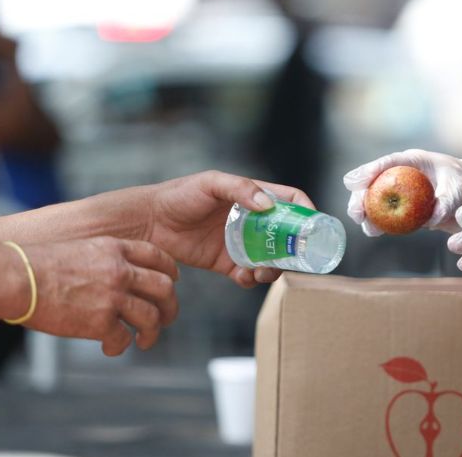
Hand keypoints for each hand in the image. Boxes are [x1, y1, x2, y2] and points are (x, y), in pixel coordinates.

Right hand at [21, 237, 178, 355]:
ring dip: (151, 332)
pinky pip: (123, 338)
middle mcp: (121, 271)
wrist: (17, 278)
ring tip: (145, 341)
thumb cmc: (37, 264)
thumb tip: (118, 277)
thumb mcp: (81, 248)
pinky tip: (112, 348)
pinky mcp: (101, 321)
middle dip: (170, 306)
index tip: (173, 280)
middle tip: (167, 317)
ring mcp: (113, 296)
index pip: (157, 256)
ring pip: (151, 317)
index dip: (170, 270)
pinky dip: (120, 346)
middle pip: (164, 288)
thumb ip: (105, 260)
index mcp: (115, 249)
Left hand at [145, 171, 313, 287]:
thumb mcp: (210, 183)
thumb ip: (239, 189)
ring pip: (271, 258)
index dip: (307, 212)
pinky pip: (248, 275)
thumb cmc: (179, 195)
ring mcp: (241, 243)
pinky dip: (251, 278)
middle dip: (294, 249)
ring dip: (274, 268)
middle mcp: (252, 220)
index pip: (291, 202)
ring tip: (264, 271)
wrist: (149, 222)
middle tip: (291, 258)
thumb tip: (267, 205)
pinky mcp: (227, 263)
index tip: (313, 228)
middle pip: (287, 235)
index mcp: (253, 197)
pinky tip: (243, 275)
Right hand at [344, 149, 461, 235]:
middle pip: (374, 183)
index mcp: (413, 161)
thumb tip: (431, 219)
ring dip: (367, 213)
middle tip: (356, 213)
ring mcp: (402, 192)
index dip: (368, 171)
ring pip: (376, 200)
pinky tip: (374, 231)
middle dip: (361, 197)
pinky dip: (379, 223)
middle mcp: (403, 175)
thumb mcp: (458, 189)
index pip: (386, 163)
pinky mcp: (405, 209)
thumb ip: (445, 201)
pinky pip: (387, 215)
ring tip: (366, 226)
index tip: (352, 183)